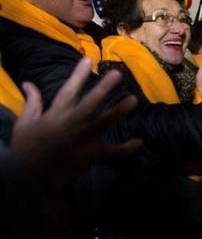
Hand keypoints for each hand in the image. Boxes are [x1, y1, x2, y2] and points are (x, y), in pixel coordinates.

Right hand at [10, 58, 142, 186]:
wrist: (26, 179)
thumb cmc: (26, 148)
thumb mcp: (24, 123)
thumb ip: (32, 102)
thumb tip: (28, 82)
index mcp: (55, 114)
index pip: (68, 91)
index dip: (78, 75)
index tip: (88, 59)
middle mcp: (70, 124)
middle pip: (88, 104)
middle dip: (103, 89)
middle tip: (117, 74)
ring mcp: (80, 140)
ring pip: (101, 124)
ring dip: (117, 112)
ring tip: (133, 100)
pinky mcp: (87, 156)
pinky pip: (109, 151)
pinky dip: (124, 148)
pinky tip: (139, 142)